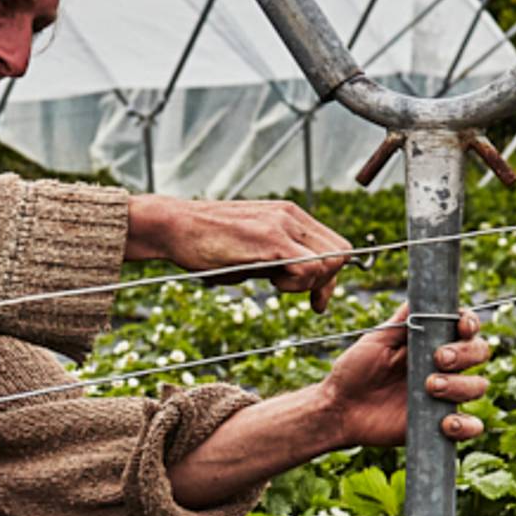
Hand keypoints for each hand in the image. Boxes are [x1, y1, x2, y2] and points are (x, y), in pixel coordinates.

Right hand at [122, 192, 358, 306]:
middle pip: (341, 252)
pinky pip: (310, 267)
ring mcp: (283, 225)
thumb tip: (294, 280)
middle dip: (328, 283)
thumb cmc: (204, 243)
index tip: (315, 299)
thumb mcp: (249, 250)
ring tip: (277, 283)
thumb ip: (276, 261)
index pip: (333, 246)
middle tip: (308, 300)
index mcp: (289, 216)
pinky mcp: (271, 240)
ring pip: (331, 261)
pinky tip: (272, 283)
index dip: (330, 276)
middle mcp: (291, 216)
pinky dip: (298, 283)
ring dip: (310, 283)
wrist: (174, 226)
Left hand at [317, 306, 496, 446]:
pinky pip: (471, 426)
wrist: (339, 407)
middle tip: (438, 359)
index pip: (466, 328)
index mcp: (432, 343)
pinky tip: (446, 423)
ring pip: (477, 386)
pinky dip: (467, 425)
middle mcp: (444, 367)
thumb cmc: (355, 370)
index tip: (461, 326)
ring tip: (430, 387)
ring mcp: (445, 396)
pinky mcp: (440, 424)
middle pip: (479, 353)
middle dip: (465, 353)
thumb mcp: (377, 339)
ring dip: (461, 385)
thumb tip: (425, 293)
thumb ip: (403, 319)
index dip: (470, 324)